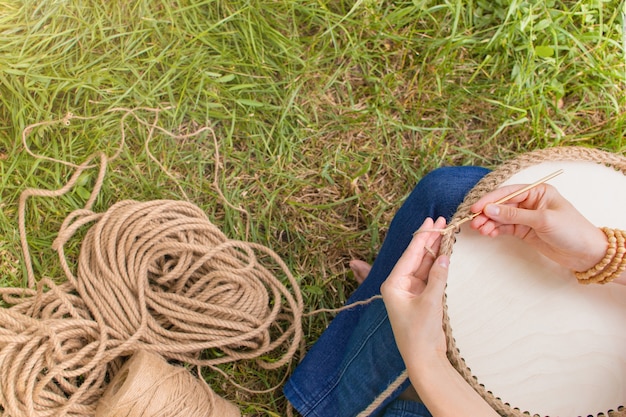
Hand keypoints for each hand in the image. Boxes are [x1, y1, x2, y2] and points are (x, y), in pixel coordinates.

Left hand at [380, 217, 448, 365]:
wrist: (424, 359)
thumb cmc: (420, 333)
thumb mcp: (430, 302)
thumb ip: (438, 277)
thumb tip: (444, 256)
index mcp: (393, 284)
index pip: (409, 255)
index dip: (422, 236)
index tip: (431, 220)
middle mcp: (400, 286)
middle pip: (416, 257)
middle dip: (429, 240)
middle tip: (442, 221)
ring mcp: (411, 292)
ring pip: (424, 265)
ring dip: (435, 251)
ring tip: (447, 232)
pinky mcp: (422, 298)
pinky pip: (430, 276)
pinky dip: (438, 265)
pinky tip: (446, 252)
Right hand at [469, 183, 606, 272]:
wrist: (586, 253)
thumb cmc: (571, 230)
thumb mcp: (542, 220)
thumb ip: (514, 215)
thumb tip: (489, 209)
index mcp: (538, 191)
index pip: (508, 192)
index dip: (491, 200)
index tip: (476, 208)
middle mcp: (530, 202)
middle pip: (502, 205)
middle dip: (487, 213)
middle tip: (474, 222)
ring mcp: (526, 217)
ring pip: (501, 217)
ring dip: (489, 223)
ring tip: (480, 230)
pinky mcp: (525, 231)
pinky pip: (505, 228)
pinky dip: (496, 230)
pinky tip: (489, 234)